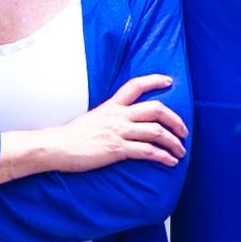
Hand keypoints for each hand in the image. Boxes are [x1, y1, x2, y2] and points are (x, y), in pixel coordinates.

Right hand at [41, 74, 186, 174]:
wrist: (57, 146)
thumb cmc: (73, 136)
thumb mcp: (94, 118)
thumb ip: (111, 117)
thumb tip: (124, 123)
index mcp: (112, 105)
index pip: (135, 85)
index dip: (154, 80)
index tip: (169, 80)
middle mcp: (118, 115)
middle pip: (155, 109)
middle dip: (175, 119)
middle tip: (184, 131)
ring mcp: (118, 132)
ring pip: (156, 131)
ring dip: (173, 142)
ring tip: (181, 151)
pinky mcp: (117, 149)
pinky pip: (147, 151)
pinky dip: (163, 156)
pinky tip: (170, 161)